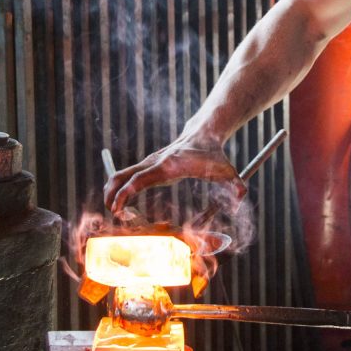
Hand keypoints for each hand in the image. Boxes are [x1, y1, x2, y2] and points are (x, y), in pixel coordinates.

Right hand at [103, 137, 244, 213]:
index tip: (117, 210)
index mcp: (168, 166)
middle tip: (110, 215)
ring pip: (119, 175)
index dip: (125, 194)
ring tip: (114, 213)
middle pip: (121, 176)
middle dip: (110, 195)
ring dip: (110, 193)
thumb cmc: (214, 156)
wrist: (204, 134)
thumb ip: (236, 187)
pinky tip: (122, 206)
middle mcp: (153, 163)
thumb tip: (240, 202)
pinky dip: (118, 189)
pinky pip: (126, 177)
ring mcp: (148, 163)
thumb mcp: (227, 172)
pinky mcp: (148, 165)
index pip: (139, 179)